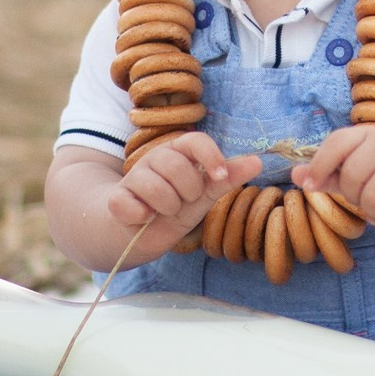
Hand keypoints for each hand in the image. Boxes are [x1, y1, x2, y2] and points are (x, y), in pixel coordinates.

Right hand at [107, 133, 262, 232]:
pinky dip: (141, 216)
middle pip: (177, 166)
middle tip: (183, 201)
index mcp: (178, 152)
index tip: (220, 177)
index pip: (195, 140)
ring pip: (155, 186)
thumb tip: (258, 161)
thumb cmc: (176, 208)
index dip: (211, 157)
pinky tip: (143, 218)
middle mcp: (155, 159)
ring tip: (164, 211)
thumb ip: (226, 177)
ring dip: (166, 207)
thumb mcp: (204, 194)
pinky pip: (131, 205)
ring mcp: (133, 177)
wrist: (139, 234)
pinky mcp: (116, 199)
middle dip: (187, 192)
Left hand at [292, 126, 374, 230]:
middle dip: (353, 196)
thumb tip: (294, 175)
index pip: (336, 143)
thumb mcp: (352, 175)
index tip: (311, 186)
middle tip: (367, 196)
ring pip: (369, 199)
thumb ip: (324, 175)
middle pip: (350, 177)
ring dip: (372, 211)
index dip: (319, 166)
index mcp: (367, 134)